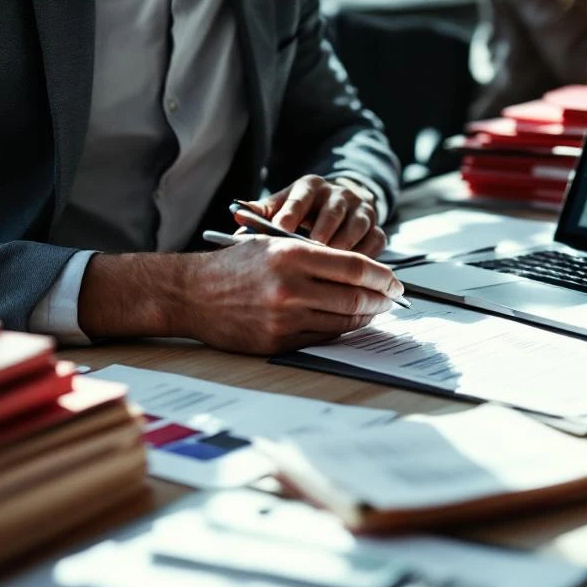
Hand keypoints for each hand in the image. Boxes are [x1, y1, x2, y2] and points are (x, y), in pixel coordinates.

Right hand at [181, 236, 403, 353]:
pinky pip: (321, 337)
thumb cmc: (234, 265)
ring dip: (364, 317)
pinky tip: (346, 322)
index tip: (395, 281)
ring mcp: (283, 317)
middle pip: (354, 297)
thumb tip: (362, 271)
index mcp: (291, 254)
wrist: (191, 294)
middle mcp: (290, 287)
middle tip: (392, 298)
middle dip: (380, 299)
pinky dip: (339, 330)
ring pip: (342, 321)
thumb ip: (315, 255)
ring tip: (373, 310)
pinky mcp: (277, 341)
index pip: (354, 267)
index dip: (382, 276)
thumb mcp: (273, 244)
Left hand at [238, 175, 386, 257]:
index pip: (300, 198)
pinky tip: (353, 275)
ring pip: (356, 226)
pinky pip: (375, 242)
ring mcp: (361, 209)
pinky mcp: (376, 227)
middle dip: (321, 234)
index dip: (290, 216)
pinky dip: (365, 257)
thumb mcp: (279, 207)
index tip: (279, 233)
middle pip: (333, 211)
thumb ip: (260, 213)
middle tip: (308, 255)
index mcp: (310, 186)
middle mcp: (338, 193)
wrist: (337, 207)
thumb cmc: (300, 214)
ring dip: (344, 247)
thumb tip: (238, 217)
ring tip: (329, 267)